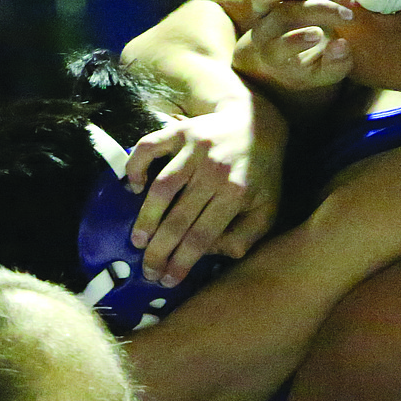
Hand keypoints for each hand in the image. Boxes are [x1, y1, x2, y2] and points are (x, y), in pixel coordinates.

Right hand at [124, 103, 284, 285]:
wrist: (257, 121)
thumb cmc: (261, 172)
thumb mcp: (267, 207)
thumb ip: (246, 235)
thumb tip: (217, 253)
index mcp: (236, 193)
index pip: (203, 236)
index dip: (182, 261)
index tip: (167, 280)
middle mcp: (214, 171)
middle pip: (179, 218)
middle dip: (159, 250)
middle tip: (146, 270)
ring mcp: (194, 149)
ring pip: (162, 187)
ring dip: (146, 217)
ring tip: (137, 240)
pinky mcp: (180, 131)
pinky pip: (148, 147)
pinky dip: (136, 166)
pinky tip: (134, 187)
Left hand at [236, 0, 353, 96]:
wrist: (289, 55)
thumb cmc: (311, 65)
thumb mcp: (326, 74)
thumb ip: (335, 64)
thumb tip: (341, 44)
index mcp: (273, 56)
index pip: (276, 49)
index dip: (295, 40)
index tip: (319, 35)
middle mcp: (262, 33)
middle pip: (283, 15)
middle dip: (319, 12)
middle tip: (346, 16)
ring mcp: (260, 10)